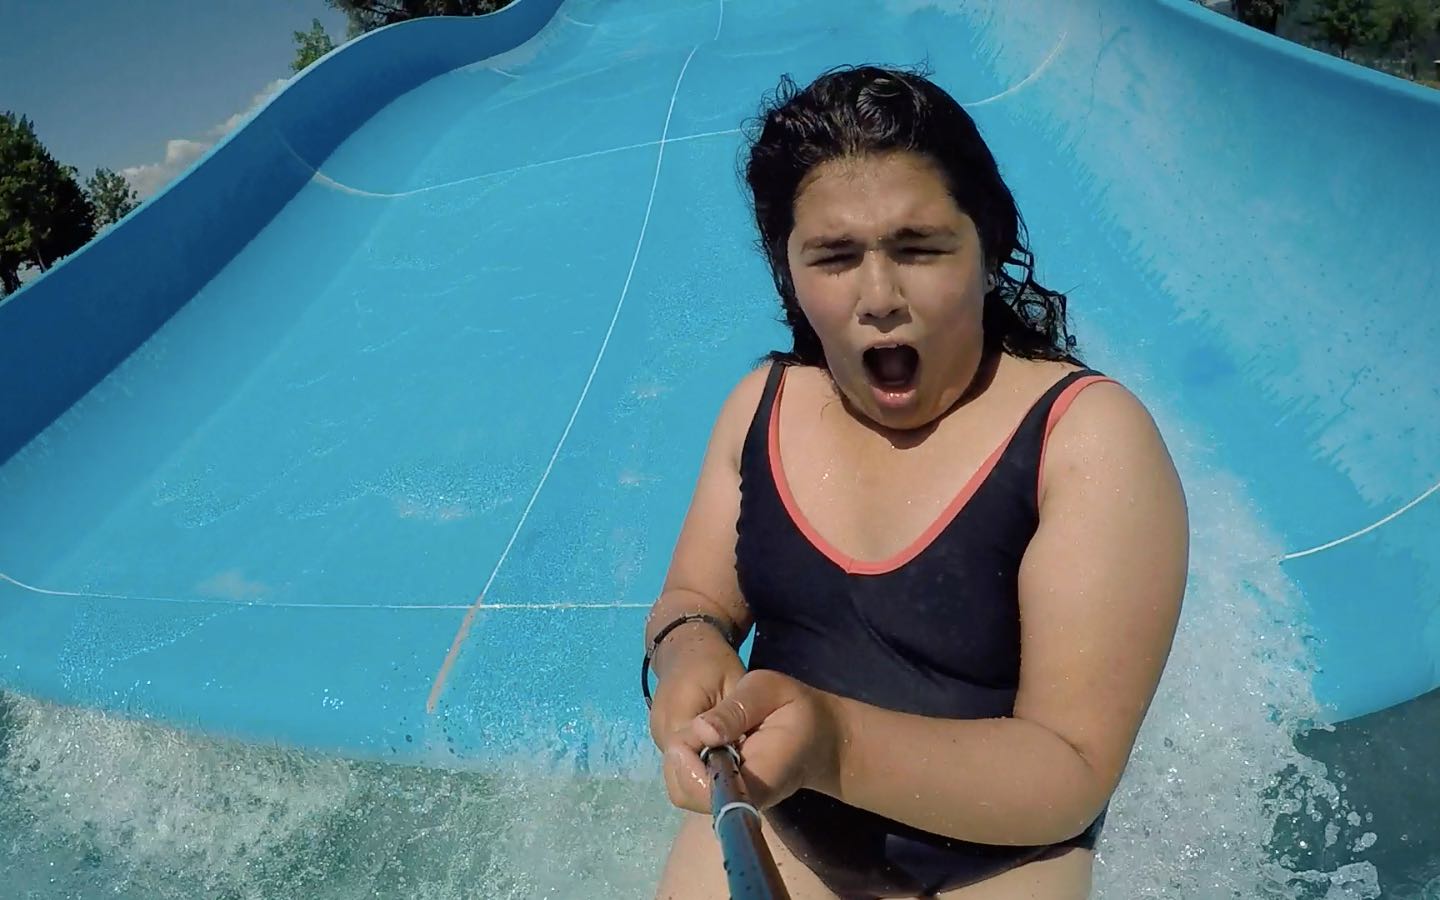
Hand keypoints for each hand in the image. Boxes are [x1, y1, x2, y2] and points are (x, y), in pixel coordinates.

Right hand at [649, 627, 745, 802]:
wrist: (686, 645)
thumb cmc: (714, 661)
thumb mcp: (733, 683)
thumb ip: (732, 717)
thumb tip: (728, 749)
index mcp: (675, 721)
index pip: (690, 768)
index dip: (715, 779)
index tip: (741, 777)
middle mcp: (661, 735)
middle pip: (683, 777)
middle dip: (711, 781)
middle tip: (742, 773)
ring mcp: (660, 738)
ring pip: (682, 772)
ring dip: (708, 773)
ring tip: (735, 763)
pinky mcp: (664, 737)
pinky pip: (683, 762)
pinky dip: (702, 763)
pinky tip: (723, 755)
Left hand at [664, 669, 845, 814]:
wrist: (820, 739)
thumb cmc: (798, 709)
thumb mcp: (770, 690)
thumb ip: (737, 709)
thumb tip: (701, 731)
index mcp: (761, 776)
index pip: (712, 790)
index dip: (690, 765)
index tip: (695, 731)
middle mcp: (744, 798)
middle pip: (687, 794)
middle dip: (679, 758)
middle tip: (696, 725)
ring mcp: (732, 799)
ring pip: (683, 791)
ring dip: (680, 758)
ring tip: (701, 730)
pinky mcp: (725, 795)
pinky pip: (690, 785)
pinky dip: (686, 760)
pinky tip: (704, 741)